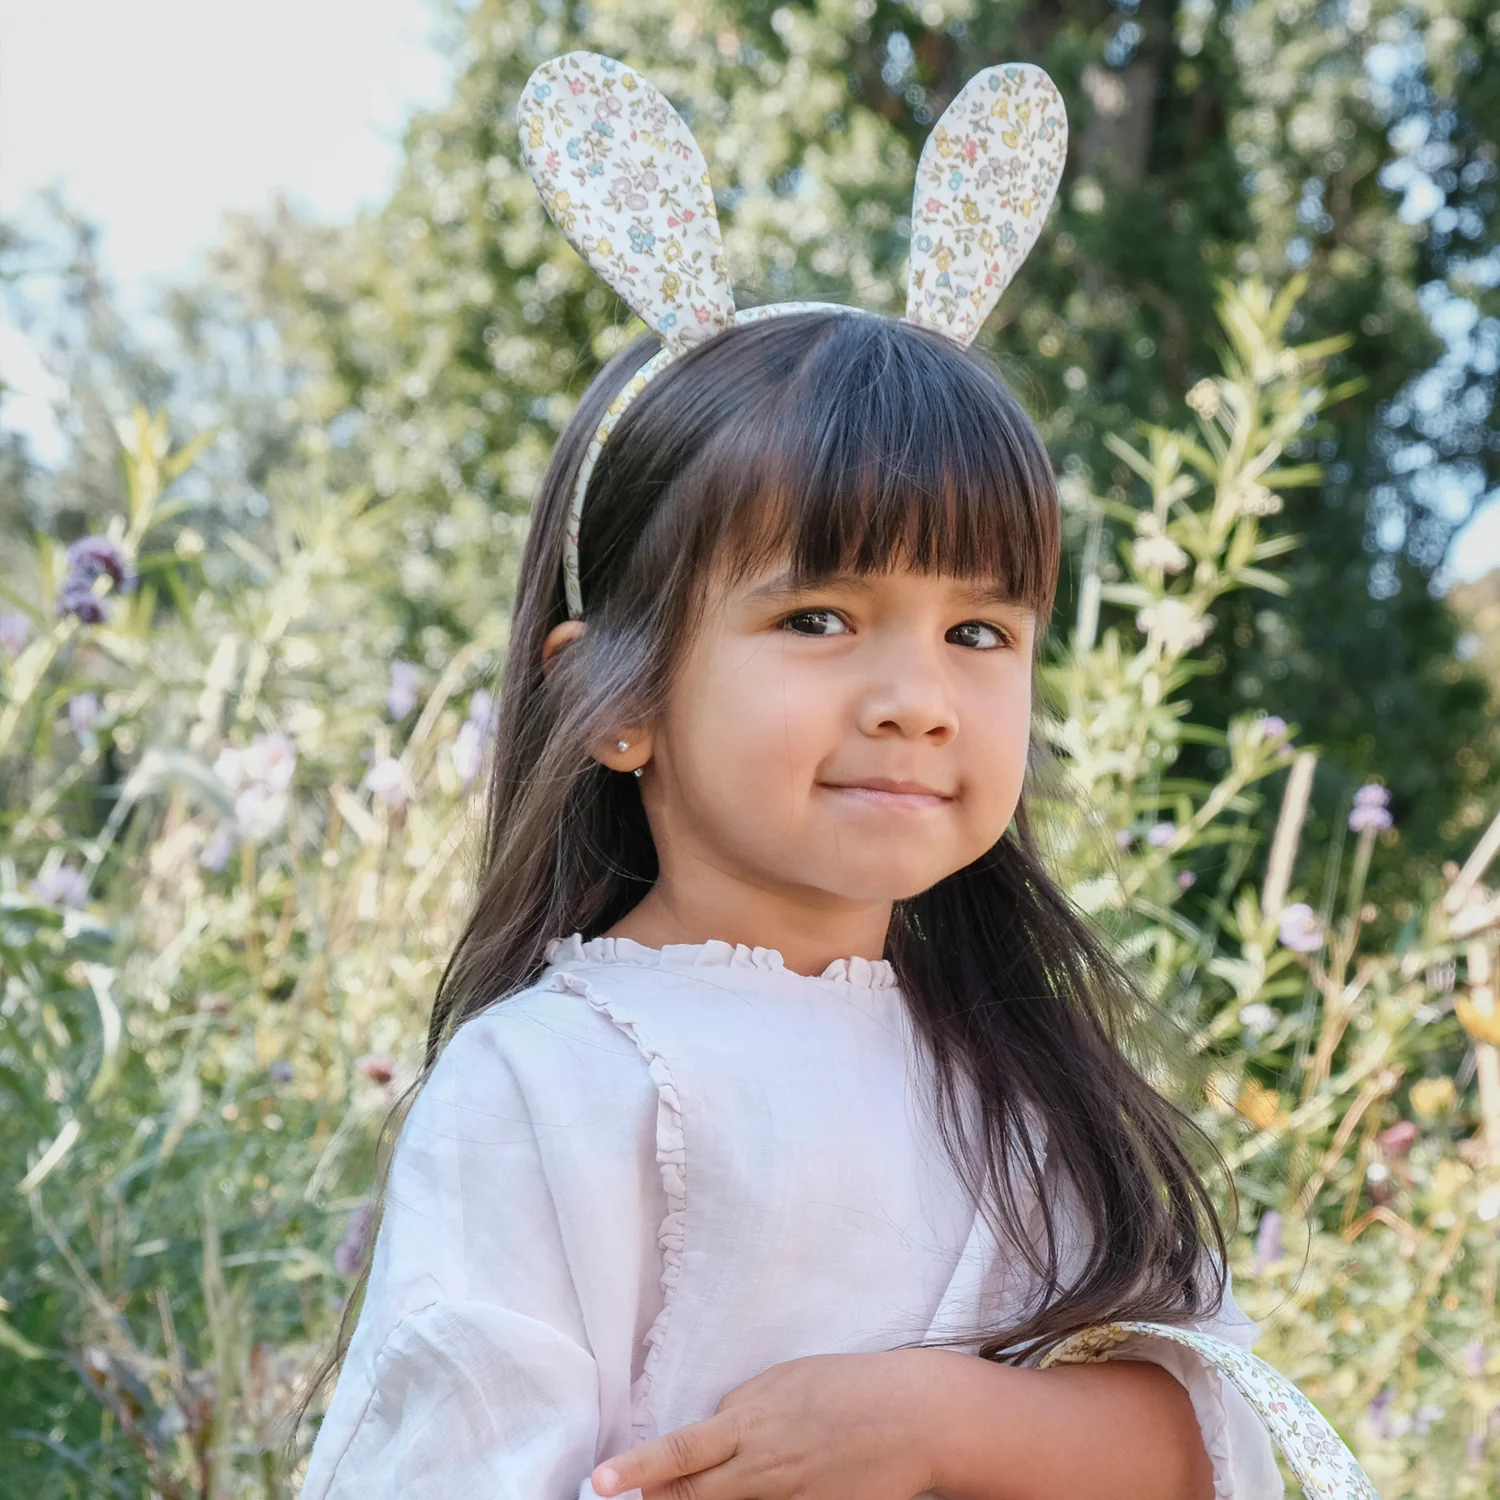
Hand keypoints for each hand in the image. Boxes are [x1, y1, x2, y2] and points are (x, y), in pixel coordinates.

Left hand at [590, 1348, 950, 1499]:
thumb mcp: (782, 1379)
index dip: (636, 1469)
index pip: (680, 1450)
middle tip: (634, 1497)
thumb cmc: (845, 1387)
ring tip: (697, 1488)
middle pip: (691, 1499)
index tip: (599, 1482)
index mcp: (751, 1424)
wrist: (912, 1417)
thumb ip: (740, 1408)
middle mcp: (763, 1469)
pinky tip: (754, 1490)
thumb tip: (709, 1430)